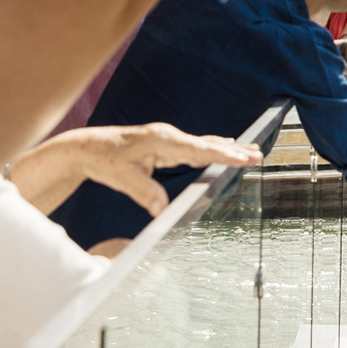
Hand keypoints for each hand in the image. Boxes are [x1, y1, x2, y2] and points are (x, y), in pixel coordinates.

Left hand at [56, 123, 260, 217]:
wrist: (88, 147)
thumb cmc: (105, 160)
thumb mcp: (122, 179)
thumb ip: (144, 192)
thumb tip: (163, 211)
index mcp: (162, 140)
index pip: (199, 149)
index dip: (223, 154)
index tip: (244, 156)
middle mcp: (168, 136)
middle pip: (207, 144)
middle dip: (233, 150)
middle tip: (258, 154)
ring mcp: (168, 138)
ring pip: (204, 144)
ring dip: (227, 148)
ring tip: (250, 151)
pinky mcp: (166, 144)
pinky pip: (195, 146)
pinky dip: (213, 148)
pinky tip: (224, 147)